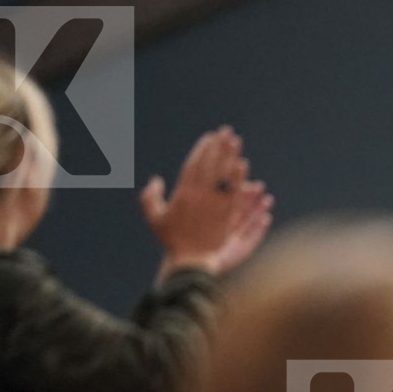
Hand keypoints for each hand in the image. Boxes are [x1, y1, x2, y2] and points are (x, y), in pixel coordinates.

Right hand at [140, 126, 273, 277]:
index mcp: (182, 194)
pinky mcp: (227, 215)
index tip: (209, 137)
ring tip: (235, 141)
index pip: (194, 165)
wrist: (191, 261)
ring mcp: (215, 205)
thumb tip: (155, 180)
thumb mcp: (154, 219)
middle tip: (226, 131)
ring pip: (224, 175)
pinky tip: (242, 164)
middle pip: (211, 165)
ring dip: (230, 156)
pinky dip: (238, 176)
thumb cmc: (172, 241)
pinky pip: (233, 191)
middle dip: (219, 146)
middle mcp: (200, 197)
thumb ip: (150, 197)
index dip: (202, 149)